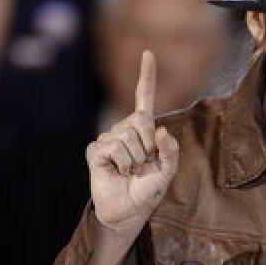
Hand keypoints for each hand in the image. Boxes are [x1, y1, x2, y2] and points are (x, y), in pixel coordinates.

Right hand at [86, 50, 179, 236]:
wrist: (128, 211)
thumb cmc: (148, 190)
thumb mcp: (167, 171)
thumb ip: (170, 151)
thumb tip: (162, 129)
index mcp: (143, 130)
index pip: (144, 98)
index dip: (146, 76)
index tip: (148, 53)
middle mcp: (124, 129)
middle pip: (141, 121)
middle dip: (148, 146)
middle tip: (142, 165)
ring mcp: (108, 138)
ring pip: (128, 136)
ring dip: (135, 159)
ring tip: (129, 171)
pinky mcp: (95, 150)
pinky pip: (114, 147)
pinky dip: (122, 163)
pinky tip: (117, 171)